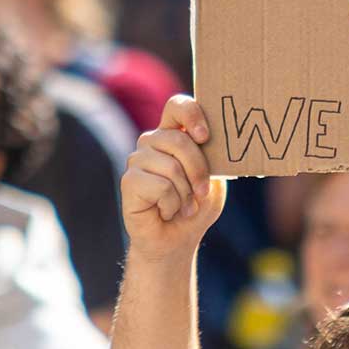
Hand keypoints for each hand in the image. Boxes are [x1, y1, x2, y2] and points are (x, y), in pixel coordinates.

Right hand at [123, 95, 226, 257]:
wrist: (175, 242)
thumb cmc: (195, 208)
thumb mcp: (214, 182)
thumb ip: (214, 160)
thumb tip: (219, 144)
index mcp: (174, 135)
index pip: (177, 106)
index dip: (191, 114)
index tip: (205, 136)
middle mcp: (152, 142)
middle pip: (179, 140)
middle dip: (199, 171)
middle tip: (201, 193)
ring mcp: (138, 160)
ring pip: (171, 166)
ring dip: (185, 194)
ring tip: (183, 206)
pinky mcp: (128, 181)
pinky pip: (159, 186)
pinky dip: (171, 204)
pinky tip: (166, 212)